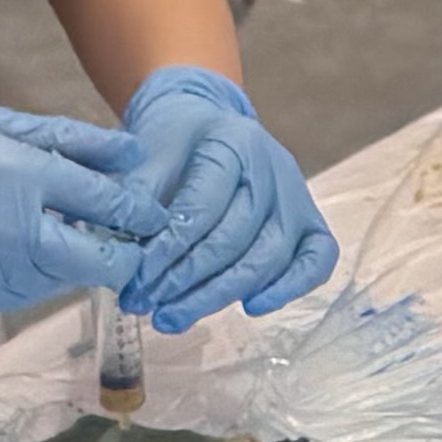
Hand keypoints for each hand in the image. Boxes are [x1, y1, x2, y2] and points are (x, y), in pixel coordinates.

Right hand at [0, 87, 170, 319]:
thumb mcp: (0, 124)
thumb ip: (70, 141)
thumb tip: (131, 154)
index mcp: (22, 175)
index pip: (104, 206)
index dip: (138, 216)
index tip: (155, 219)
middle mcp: (8, 229)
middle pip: (91, 261)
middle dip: (117, 257)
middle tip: (126, 247)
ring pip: (56, 282)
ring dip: (70, 265)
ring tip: (59, 238)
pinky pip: (16, 294)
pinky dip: (29, 277)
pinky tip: (15, 250)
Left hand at [113, 66, 342, 327]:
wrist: (203, 123)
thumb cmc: (172, 144)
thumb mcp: (144, 158)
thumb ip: (136, 201)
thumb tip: (125, 260)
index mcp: (231, 141)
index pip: (202, 209)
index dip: (166, 251)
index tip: (136, 282)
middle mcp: (273, 168)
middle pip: (234, 239)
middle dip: (186, 281)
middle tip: (147, 306)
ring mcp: (297, 196)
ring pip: (268, 258)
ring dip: (219, 296)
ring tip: (173, 318)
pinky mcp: (311, 222)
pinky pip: (316, 261)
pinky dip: (287, 289)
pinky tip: (251, 308)